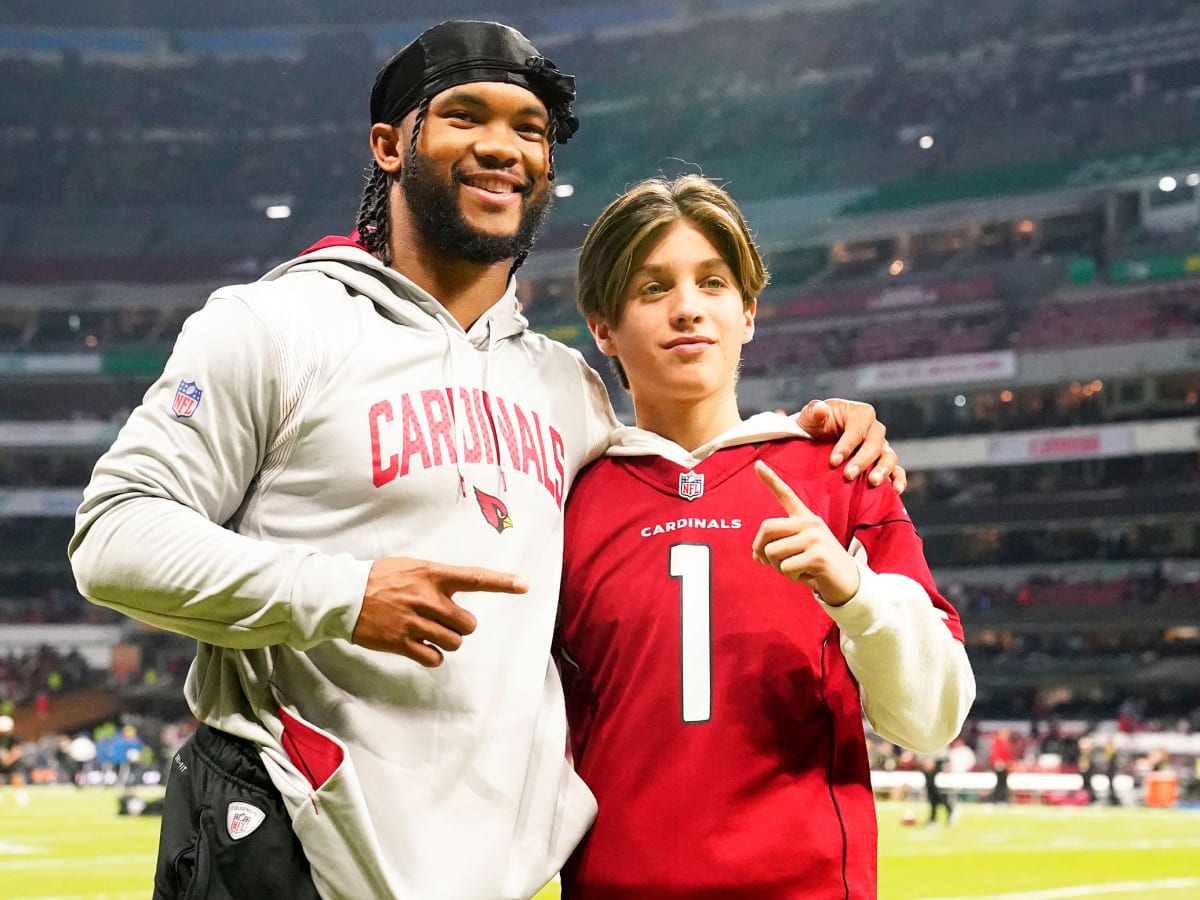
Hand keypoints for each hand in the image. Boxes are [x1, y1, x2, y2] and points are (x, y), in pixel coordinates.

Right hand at [352, 557, 527, 666]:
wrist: (343, 595)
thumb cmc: (379, 578)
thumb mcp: (411, 567)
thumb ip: (437, 577)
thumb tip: (457, 588)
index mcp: (432, 575)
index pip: (475, 578)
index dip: (502, 583)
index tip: (524, 586)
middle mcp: (428, 598)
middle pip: (468, 624)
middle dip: (460, 626)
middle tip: (442, 620)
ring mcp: (415, 622)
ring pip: (454, 642)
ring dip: (447, 640)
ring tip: (427, 630)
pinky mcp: (402, 642)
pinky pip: (434, 657)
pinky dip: (433, 655)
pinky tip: (421, 645)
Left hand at [752, 461, 860, 604]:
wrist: (848, 583)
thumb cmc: (820, 567)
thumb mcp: (798, 552)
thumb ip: (778, 547)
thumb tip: (756, 555)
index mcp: (806, 518)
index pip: (786, 494)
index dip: (770, 479)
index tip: (758, 464)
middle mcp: (811, 522)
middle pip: (767, 527)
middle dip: (760, 548)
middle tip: (766, 562)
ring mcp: (815, 537)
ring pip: (773, 552)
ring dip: (779, 567)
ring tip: (799, 568)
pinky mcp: (818, 555)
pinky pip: (786, 567)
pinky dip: (792, 576)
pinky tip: (808, 575)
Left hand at [795, 398, 905, 493]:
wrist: (815, 441)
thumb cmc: (813, 426)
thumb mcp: (810, 417)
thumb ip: (814, 411)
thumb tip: (821, 410)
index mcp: (860, 413)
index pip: (857, 429)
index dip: (847, 445)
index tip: (833, 461)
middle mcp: (874, 429)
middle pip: (875, 443)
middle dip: (862, 460)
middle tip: (848, 475)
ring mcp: (881, 447)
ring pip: (889, 456)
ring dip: (883, 470)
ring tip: (873, 482)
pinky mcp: (882, 463)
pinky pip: (896, 471)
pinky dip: (898, 480)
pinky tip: (895, 491)